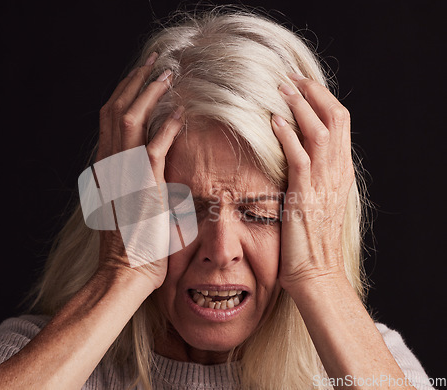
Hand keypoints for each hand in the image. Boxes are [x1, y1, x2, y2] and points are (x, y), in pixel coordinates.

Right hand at [96, 52, 182, 289]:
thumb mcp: (133, 207)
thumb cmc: (135, 244)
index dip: (126, 93)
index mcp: (106, 168)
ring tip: (167, 74)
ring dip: (149, 94)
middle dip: (136, 82)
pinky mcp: (140, 187)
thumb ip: (141, 182)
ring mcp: (122, 175)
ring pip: (129, 120)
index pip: (111, 119)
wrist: (125, 273)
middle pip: (115, 110)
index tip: (143, 77)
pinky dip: (166, 128)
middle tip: (155, 62)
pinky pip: (153, 148)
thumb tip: (161, 169)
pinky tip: (180, 113)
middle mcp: (109, 166)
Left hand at [271, 73, 354, 293]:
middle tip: (290, 78)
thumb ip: (314, 176)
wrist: (316, 274)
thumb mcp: (319, 202)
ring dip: (300, 107)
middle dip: (313, 93)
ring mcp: (323, 184)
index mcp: (341, 173)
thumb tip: (298, 155)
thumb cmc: (312, 242)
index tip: (302, 85)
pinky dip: (287, 136)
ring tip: (281, 89)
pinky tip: (273, 121)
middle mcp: (337, 173)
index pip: (340, 124)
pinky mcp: (305, 196)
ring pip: (319, 132)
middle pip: (335, 119)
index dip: (322, 99)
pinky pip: (299, 158)